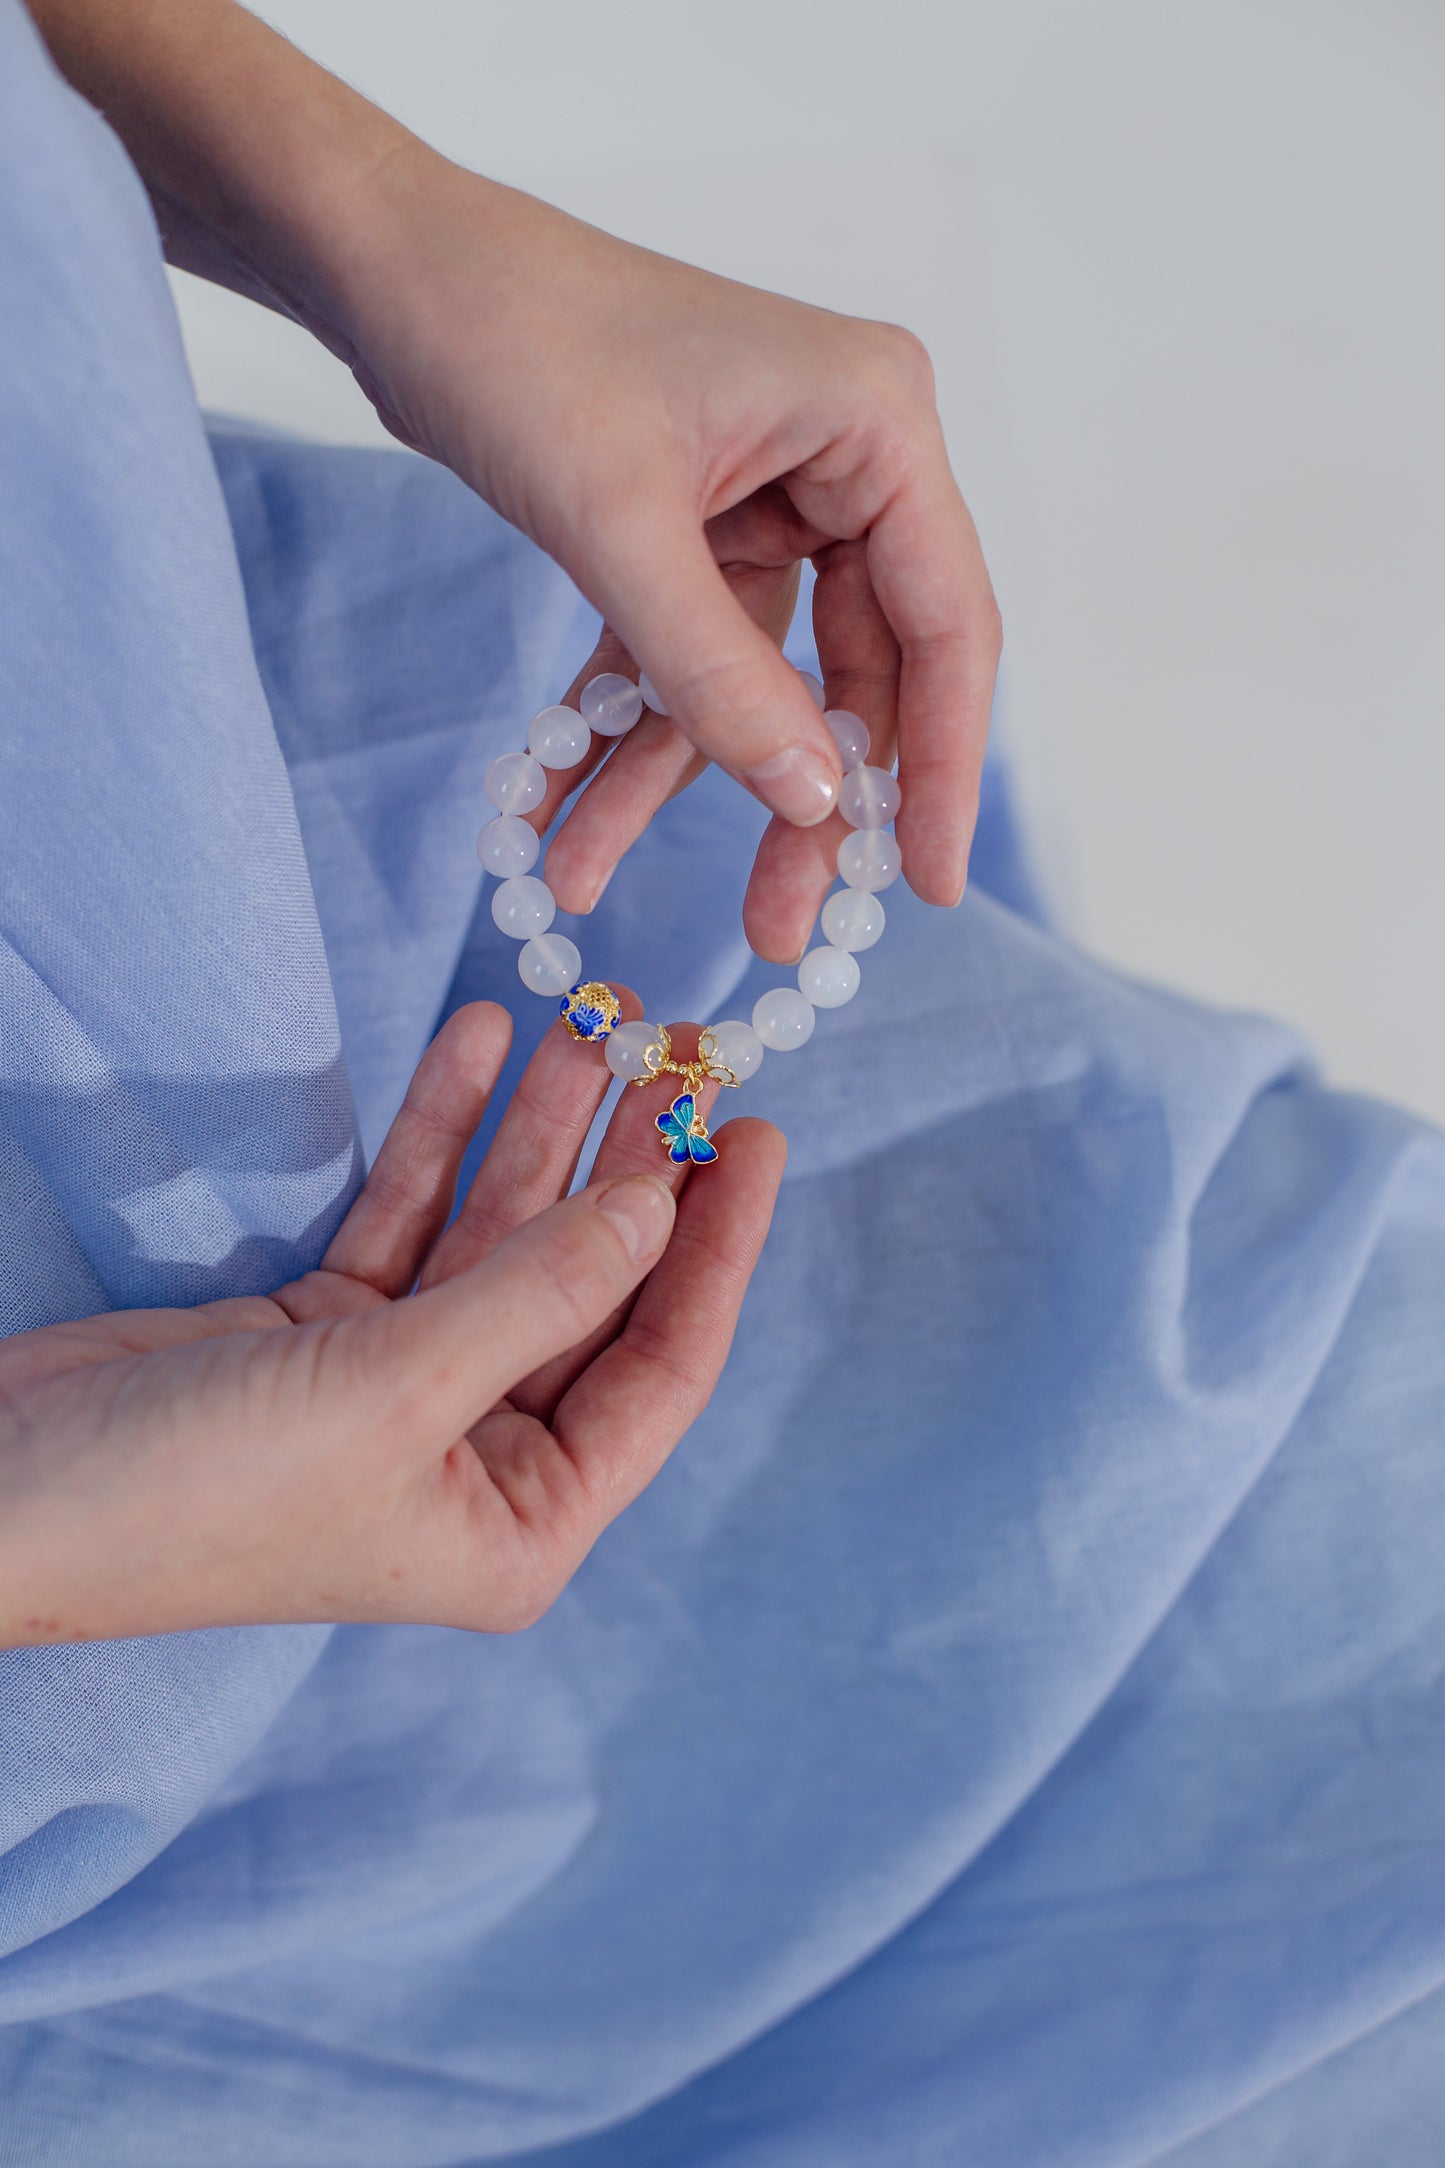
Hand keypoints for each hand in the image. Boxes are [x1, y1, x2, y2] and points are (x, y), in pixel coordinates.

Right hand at [0, 1002, 783, 1645]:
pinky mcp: (327, 1334)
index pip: (661, 1368)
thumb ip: (538, 1292)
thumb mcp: (394, 1391)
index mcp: (520, 1522)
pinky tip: (481, 1041)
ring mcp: (401, 1391)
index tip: (756, 1134)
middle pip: (587, 1288)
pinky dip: (444, 1136)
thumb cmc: (200, 1489)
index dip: (717, 1248)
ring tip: (591, 1017)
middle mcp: (476, 1460)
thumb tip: (662, 1207)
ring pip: (502, 1239)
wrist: (1, 1497)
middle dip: (627, 1170)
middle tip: (676, 1052)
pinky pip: (414, 1218)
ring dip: (541, 1132)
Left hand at [342, 167, 1001, 961]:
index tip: (925, 889)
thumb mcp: (620, 528)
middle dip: (794, 804)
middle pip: (858, 673)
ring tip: (588, 877)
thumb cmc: (513, 344)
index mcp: (876, 424)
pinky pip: (685, 656)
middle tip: (771, 930)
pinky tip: (559, 812)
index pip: (946, 627)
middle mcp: (846, 459)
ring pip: (760, 682)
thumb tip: (812, 805)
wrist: (390, 268)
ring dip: (676, 782)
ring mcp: (774, 495)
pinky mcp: (699, 525)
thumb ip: (720, 673)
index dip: (942, 769)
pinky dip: (627, 728)